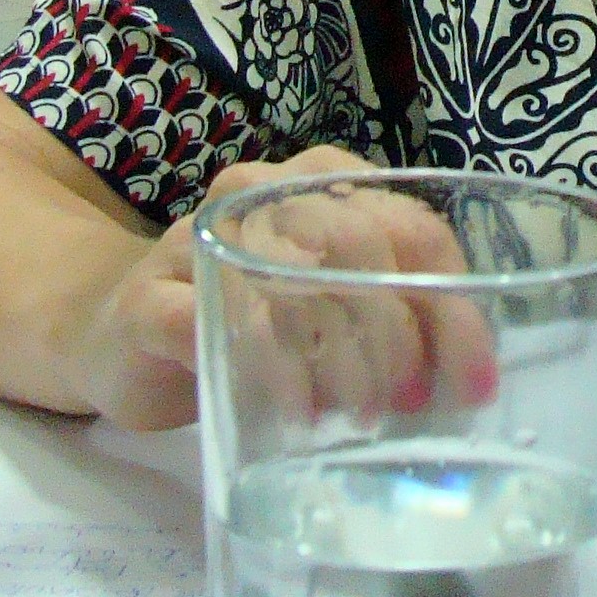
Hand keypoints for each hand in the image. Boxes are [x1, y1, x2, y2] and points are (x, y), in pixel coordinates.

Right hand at [63, 147, 493, 430]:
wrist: (119, 331)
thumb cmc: (250, 316)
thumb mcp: (333, 303)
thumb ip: (398, 313)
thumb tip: (477, 378)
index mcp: (322, 179)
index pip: (409, 225)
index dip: (452, 304)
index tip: (475, 380)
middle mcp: (263, 191)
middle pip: (357, 243)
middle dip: (401, 333)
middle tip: (414, 403)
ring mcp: (199, 238)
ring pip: (293, 280)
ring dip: (344, 358)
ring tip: (364, 417)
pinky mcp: (149, 299)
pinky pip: (221, 328)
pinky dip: (273, 375)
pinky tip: (298, 418)